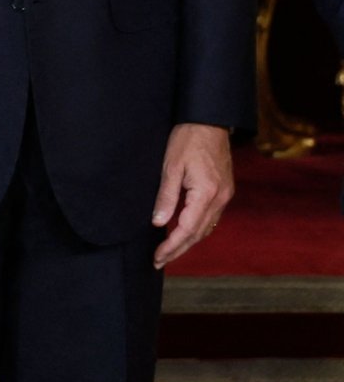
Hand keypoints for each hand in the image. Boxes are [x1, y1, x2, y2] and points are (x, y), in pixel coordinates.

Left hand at [151, 124, 232, 267]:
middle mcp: (220, 197)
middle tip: (159, 261)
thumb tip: (158, 223)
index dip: (171, 246)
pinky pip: (211, 217)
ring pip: (206, 228)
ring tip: (169, 252)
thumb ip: (166, 197)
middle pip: (198, 233)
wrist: (209, 120)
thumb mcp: (171, 167)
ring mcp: (225, 194)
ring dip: (188, 242)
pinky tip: (184, 232)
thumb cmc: (188, 139)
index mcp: (207, 193)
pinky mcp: (224, 190)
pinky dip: (197, 229)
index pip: (187, 229)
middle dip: (179, 249)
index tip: (157, 257)